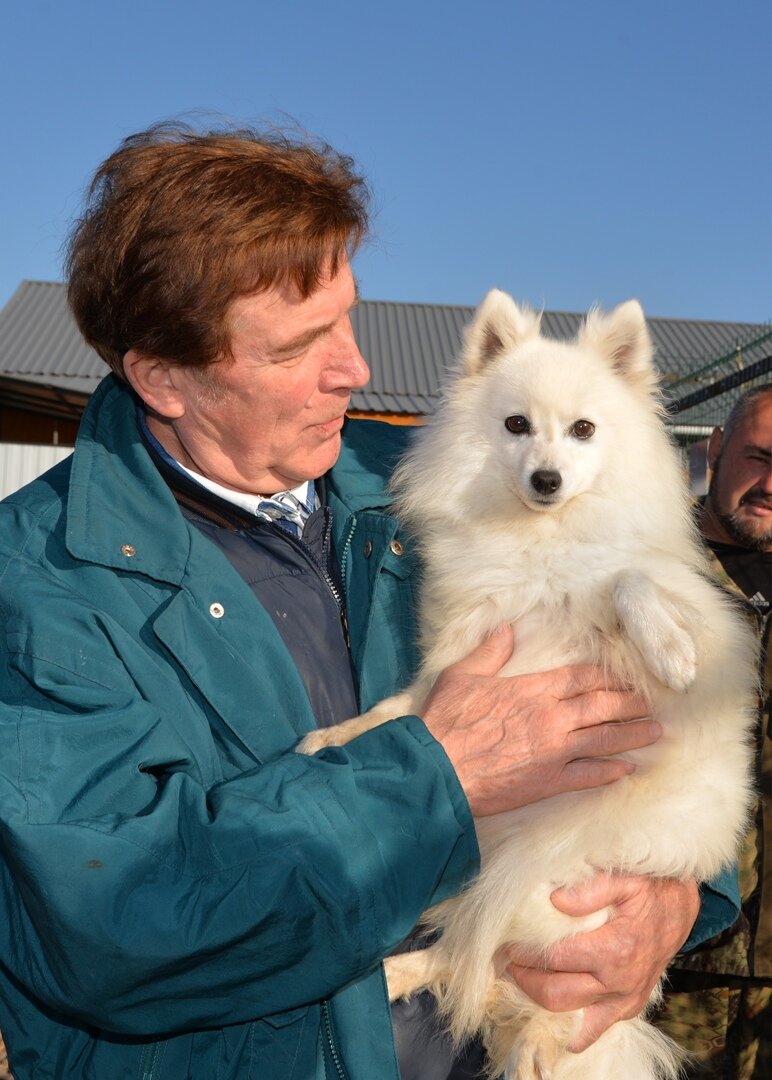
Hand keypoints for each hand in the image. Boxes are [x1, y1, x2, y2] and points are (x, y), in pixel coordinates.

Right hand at [421, 625, 659, 816]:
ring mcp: (553, 751)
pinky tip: (627, 769)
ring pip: (603, 739)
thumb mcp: (463, 675)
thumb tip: (507, 629)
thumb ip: (490, 651)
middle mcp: (550, 717)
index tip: (625, 675)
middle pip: (601, 705)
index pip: (580, 678)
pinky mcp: (548, 782)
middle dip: (630, 703)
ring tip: (655, 731)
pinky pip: (588, 776)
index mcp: (532, 689)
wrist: (437, 769)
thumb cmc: (446, 720)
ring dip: (632, 734)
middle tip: (653, 703)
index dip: (606, 676)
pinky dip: (610, 771)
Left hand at [507, 874, 699, 1050]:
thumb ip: (589, 889)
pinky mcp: (630, 1006)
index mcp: (615, 950)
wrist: (680, 903)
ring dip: (542, 1004)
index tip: (508, 944)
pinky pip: (596, 1028)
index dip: (525, 954)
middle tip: (507, 964)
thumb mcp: (622, 876)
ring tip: (522, 983)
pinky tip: (554, 1014)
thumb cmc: (649, 885)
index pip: (554, 960)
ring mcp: (626, 999)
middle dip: (525, 981)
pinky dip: (573, 1026)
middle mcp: (620, 983)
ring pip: (572, 1018)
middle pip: (556, 996)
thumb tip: (554, 902)